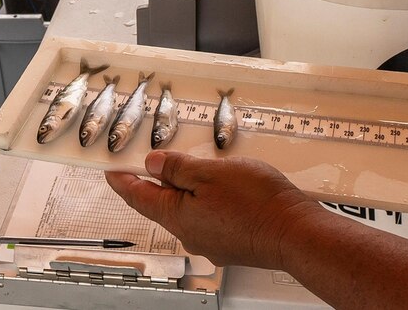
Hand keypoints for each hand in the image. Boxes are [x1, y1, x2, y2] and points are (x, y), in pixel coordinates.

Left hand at [105, 151, 324, 268]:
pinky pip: (209, 219)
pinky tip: (222, 191)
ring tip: (196, 170)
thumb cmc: (258, 204)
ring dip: (186, 191)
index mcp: (177, 217)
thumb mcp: (210, 172)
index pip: (139, 198)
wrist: (296, 233)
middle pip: (162, 205)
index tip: (111, 172)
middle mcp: (190, 235)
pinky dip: (207, 202)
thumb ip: (177, 168)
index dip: (123, 182)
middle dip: (156, 183)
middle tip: (152, 162)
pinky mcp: (231, 244)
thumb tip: (153, 165)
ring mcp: (212, 243)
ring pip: (188, 212)